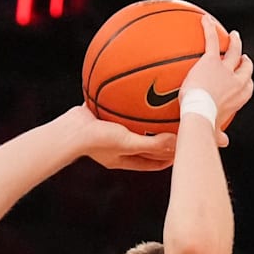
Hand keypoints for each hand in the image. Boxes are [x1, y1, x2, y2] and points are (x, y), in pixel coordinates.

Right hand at [57, 105, 176, 170]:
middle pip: (144, 146)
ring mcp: (106, 133)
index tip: (184, 151)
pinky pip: (117, 109)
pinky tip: (135, 89)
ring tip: (159, 109)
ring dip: (143, 121)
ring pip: (131, 127)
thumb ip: (152, 144)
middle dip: (160, 141)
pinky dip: (126, 103)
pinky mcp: (99, 117)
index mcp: (123, 159)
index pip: (152, 163)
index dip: (168, 159)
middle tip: (177, 129)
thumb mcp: (128, 143)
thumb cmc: (96, 141)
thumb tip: (178, 142)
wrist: (68, 131)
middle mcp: (116, 148)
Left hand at [180, 15, 253, 131]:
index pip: (247, 86)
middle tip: (241, 54)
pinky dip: (209, 30)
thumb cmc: (207, 125)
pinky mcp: (211, 61)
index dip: (247, 79)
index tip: (245, 76)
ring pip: (233, 51)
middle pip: (245, 67)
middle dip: (244, 60)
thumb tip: (223, 142)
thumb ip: (219, 135)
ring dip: (234, 42)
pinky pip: (211, 41)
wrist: (200, 114)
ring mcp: (225, 69)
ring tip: (233, 35)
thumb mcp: (215, 131)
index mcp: (239, 98)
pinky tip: (204, 20)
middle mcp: (236, 81)